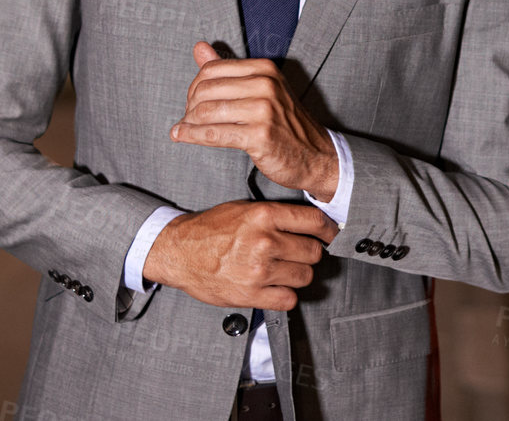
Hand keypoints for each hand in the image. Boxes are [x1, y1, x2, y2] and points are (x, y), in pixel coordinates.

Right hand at [141, 200, 337, 309]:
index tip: (330, 235)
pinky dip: (285, 295)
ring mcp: (259, 270)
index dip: (328, 230)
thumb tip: (308, 224)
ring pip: (304, 276)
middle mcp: (264, 242)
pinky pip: (289, 299)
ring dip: (297, 275)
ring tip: (282, 270)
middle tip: (297, 254)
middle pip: (314, 252)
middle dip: (309, 254)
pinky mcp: (252, 295)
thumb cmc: (210, 229)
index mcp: (264, 215)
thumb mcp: (243, 209)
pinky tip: (274, 286)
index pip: (314, 222)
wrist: (179, 252)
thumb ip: (275, 215)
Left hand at [170, 42, 339, 199]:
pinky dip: (192, 136)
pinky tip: (181, 136)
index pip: (212, 69)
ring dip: (188, 123)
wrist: (314, 154)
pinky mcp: (259, 135)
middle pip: (206, 90)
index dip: (195, 86)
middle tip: (187, 119)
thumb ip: (227, 69)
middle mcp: (265, 85)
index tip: (192, 102)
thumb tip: (199, 47)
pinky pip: (214, 133)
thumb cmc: (284, 123)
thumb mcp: (260, 88)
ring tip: (183, 129)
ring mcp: (264, 110)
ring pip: (207, 112)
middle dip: (190, 106)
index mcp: (264, 69)